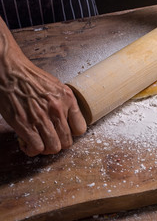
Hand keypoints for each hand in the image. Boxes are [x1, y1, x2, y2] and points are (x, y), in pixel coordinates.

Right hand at [0, 18, 86, 156]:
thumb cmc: (31, 78)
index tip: (63, 132)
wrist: (10, 71)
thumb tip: (68, 120)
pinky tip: (27, 143)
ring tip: (38, 142)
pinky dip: (32, 150)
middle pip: (67, 142)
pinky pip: (36, 147)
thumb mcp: (57, 87)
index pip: (81, 129)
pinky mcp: (24, 124)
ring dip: (46, 149)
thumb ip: (65, 103)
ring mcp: (41, 117)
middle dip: (58, 144)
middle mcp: (57, 109)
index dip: (71, 134)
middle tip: (48, 139)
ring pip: (53, 147)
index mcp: (68, 99)